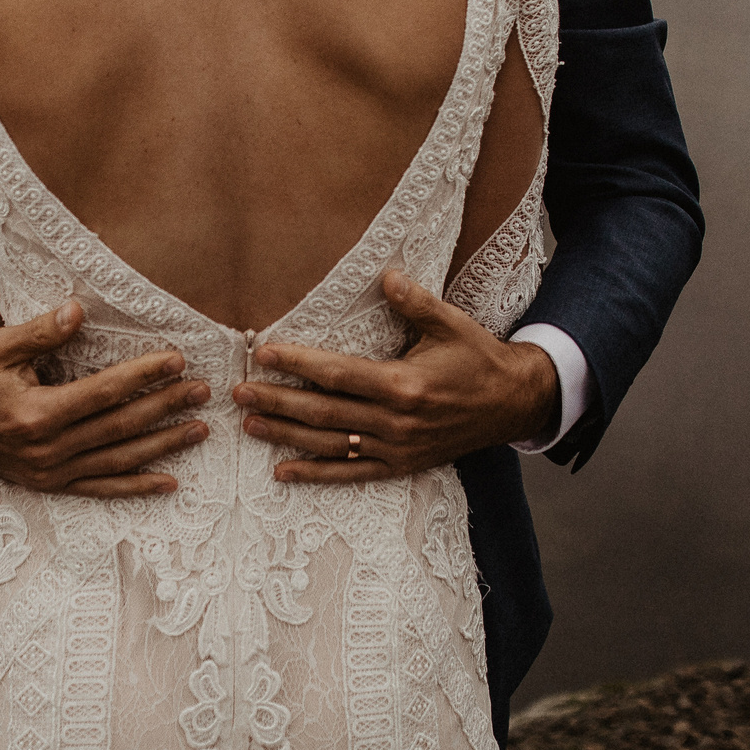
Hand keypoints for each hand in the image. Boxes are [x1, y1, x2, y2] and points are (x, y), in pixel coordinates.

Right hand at [0, 300, 210, 496]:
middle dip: (165, 407)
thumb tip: (78, 310)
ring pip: (118, 461)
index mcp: (36, 414)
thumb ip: (41, 332)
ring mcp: (50, 472)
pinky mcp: (49, 485)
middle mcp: (47, 449)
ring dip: (162, 445)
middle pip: (119, 426)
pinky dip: (135, 486)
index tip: (176, 360)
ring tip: (198, 430)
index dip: (143, 375)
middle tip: (202, 391)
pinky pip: (100, 490)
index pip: (104, 392)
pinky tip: (169, 481)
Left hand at [233, 268, 558, 483]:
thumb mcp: (451, 324)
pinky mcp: (400, 466)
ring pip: (330, 444)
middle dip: (277, 401)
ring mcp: (396, 448)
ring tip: (249, 424)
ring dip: (286, 436)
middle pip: (324, 412)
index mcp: (403, 385)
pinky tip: (281, 472)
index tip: (262, 354)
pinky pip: (350, 474)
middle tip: (237, 392)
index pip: (337, 374)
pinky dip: (315, 475)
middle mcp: (395, 421)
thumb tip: (385, 275)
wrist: (512, 404)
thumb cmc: (478, 359)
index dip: (297, 365)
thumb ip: (415, 301)